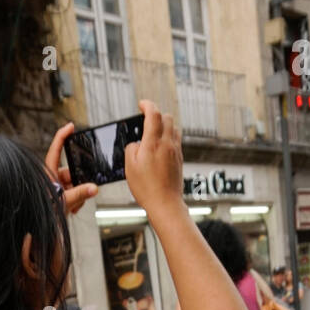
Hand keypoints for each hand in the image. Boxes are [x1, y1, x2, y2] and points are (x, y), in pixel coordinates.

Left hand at [44, 122, 98, 214]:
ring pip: (73, 185)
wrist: (39, 229)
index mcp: (48, 173)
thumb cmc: (44, 213)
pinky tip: (73, 209)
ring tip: (75, 206)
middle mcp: (51, 178)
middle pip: (70, 172)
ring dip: (78, 195)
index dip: (63, 135)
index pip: (56, 149)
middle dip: (78, 182)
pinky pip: (71, 194)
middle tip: (80, 193)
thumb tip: (94, 188)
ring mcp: (55, 188)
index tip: (71, 126)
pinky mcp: (58, 197)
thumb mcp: (64, 202)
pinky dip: (75, 201)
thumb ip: (80, 194)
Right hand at [124, 99, 182, 218]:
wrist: (165, 204)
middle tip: (146, 120)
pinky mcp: (179, 159)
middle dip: (156, 115)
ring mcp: (175, 151)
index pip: (153, 114)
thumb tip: (137, 144)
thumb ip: (131, 149)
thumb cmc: (146, 188)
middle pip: (167, 117)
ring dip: (164, 125)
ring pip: (174, 128)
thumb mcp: (129, 167)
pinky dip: (169, 137)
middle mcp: (167, 143)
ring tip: (154, 133)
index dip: (147, 105)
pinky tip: (161, 147)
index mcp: (153, 142)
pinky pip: (176, 140)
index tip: (141, 104)